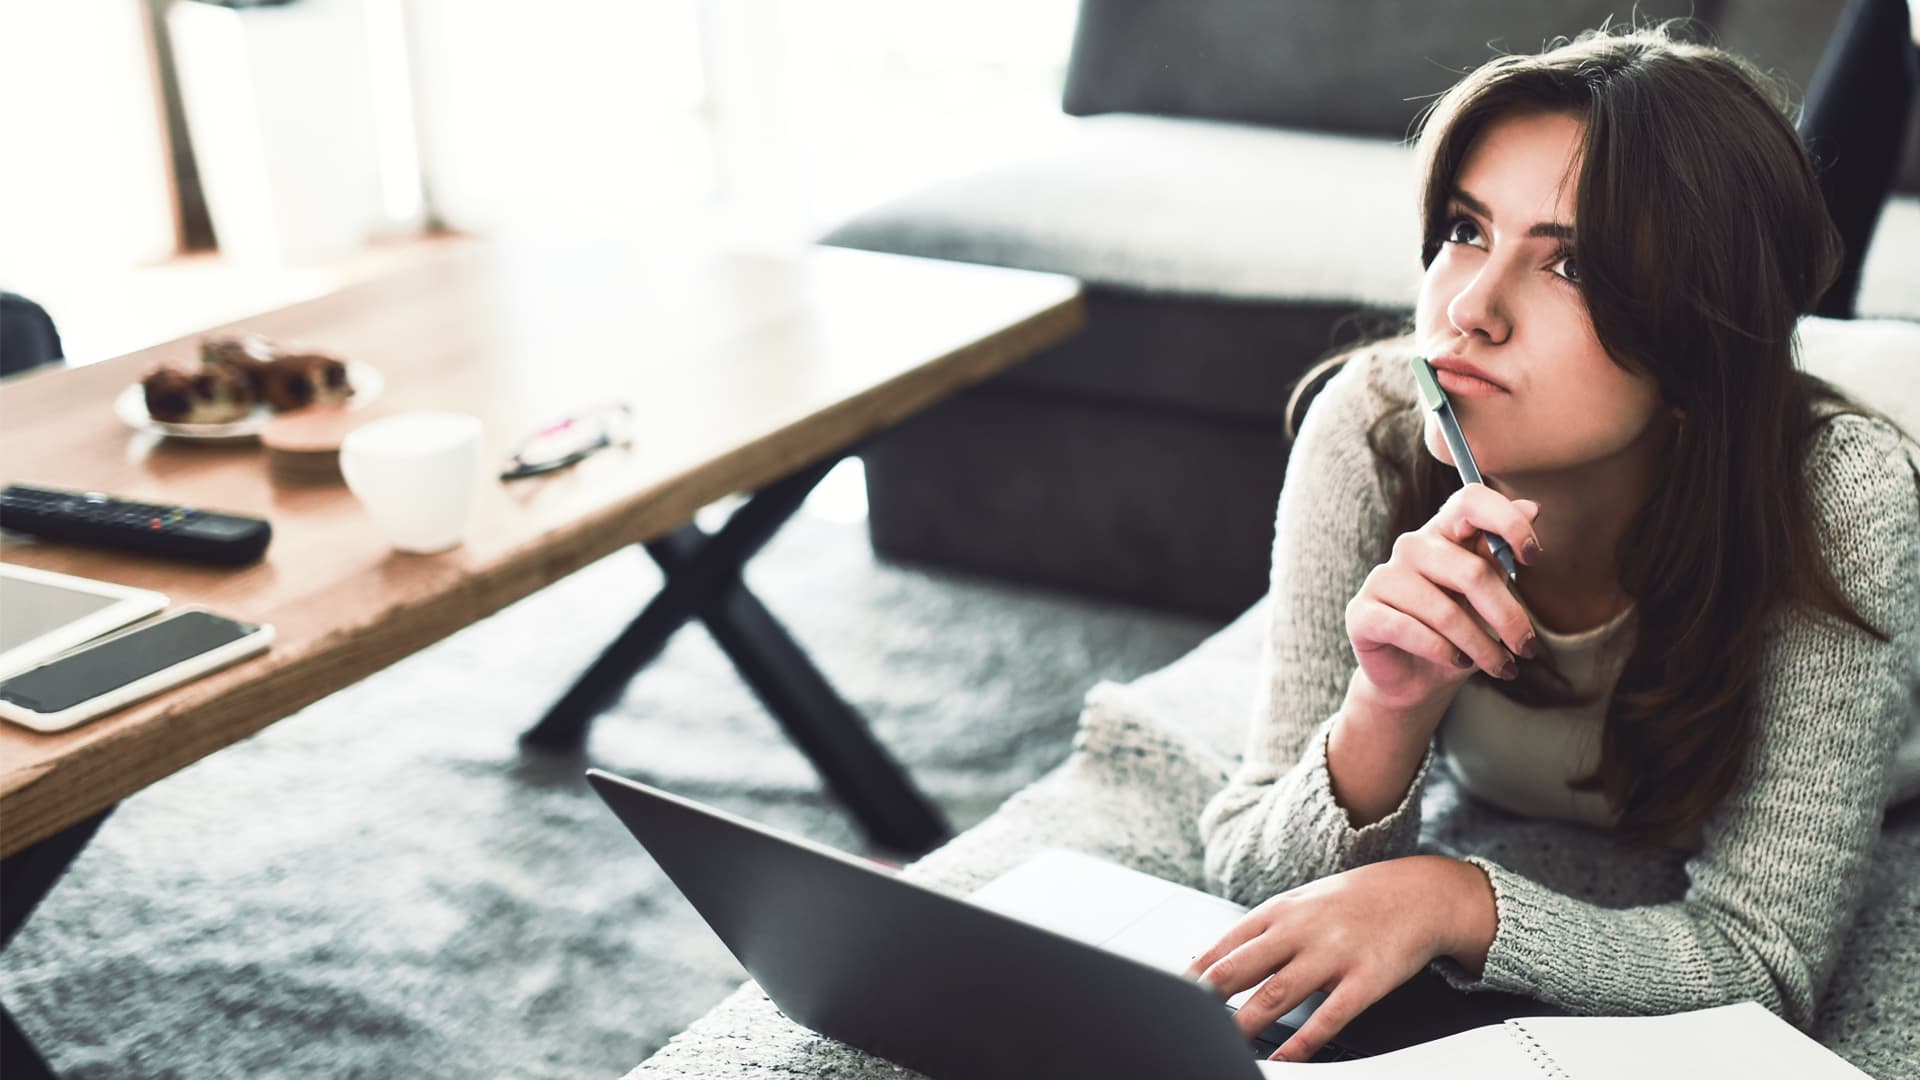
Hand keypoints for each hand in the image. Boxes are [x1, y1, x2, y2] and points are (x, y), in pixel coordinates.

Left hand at [1184, 856, 1491, 1062]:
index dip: (1196, 971)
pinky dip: (1302, 1043)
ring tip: (1222, 1043)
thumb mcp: (1301, 902)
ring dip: (1245, 1023)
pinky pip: (1328, 1017)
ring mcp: (1332, 955)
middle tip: (1185, 1019)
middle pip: (1242, 968)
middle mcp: (1301, 930)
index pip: (1226, 943)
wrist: (1419, 892)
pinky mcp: (1364, 980)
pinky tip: (1285, 1059)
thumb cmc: (1354, 901)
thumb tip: (1212, 958)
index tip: (1173, 994)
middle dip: (1208, 997)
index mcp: (1281, 910)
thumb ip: (1261, 930)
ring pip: (1277, 994)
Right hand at [1345, 484, 1541, 715]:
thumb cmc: (1456, 633)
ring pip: (1444, 612)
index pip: (1470, 501)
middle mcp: (1410, 547)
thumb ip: (1498, 554)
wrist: (1415, 678)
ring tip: (1498, 665)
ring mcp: (1383, 578)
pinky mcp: (1362, 611)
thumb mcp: (1485, 595)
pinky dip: (1442, 652)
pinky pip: (1410, 631)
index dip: (1507, 522)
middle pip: (1470, 572)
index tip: (1534, 558)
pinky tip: (1456, 662)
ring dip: (1480, 647)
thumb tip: (1531, 507)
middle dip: (1508, 616)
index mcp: (1443, 533)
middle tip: (1528, 648)